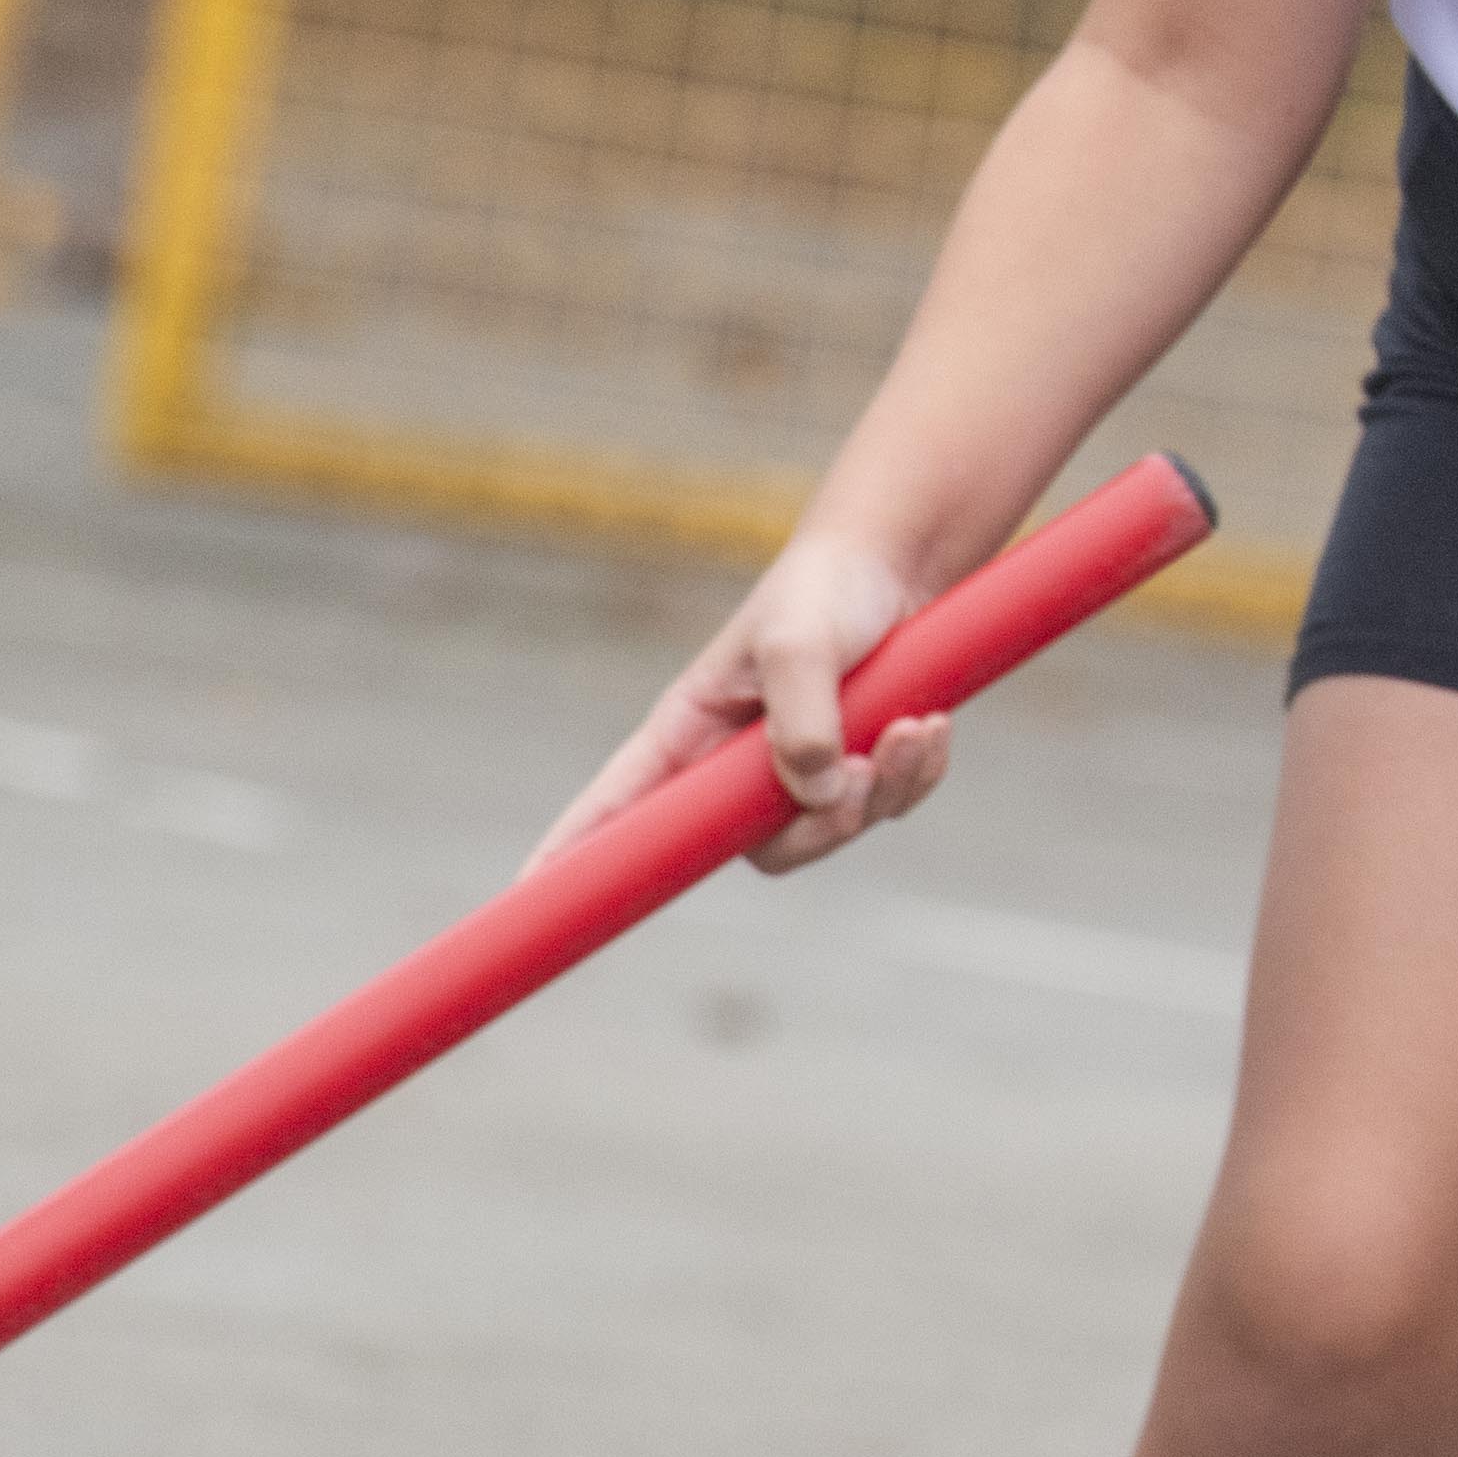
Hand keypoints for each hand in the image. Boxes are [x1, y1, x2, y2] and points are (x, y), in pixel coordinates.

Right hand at [546, 532, 940, 879]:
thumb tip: (815, 796)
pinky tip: (932, 724)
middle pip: (762, 849)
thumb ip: (801, 719)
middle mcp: (736, 764)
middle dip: (821, 826)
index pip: (616, 806)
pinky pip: (889, 804)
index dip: (572, 854)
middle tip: (859, 771)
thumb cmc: (826, 591)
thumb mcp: (801, 642)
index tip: (525, 894)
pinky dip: (916, 773)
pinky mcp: (859, 763)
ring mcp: (801, 769)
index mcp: (689, 733)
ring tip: (914, 724)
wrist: (899, 562)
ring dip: (883, 787)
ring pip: (835, 829)